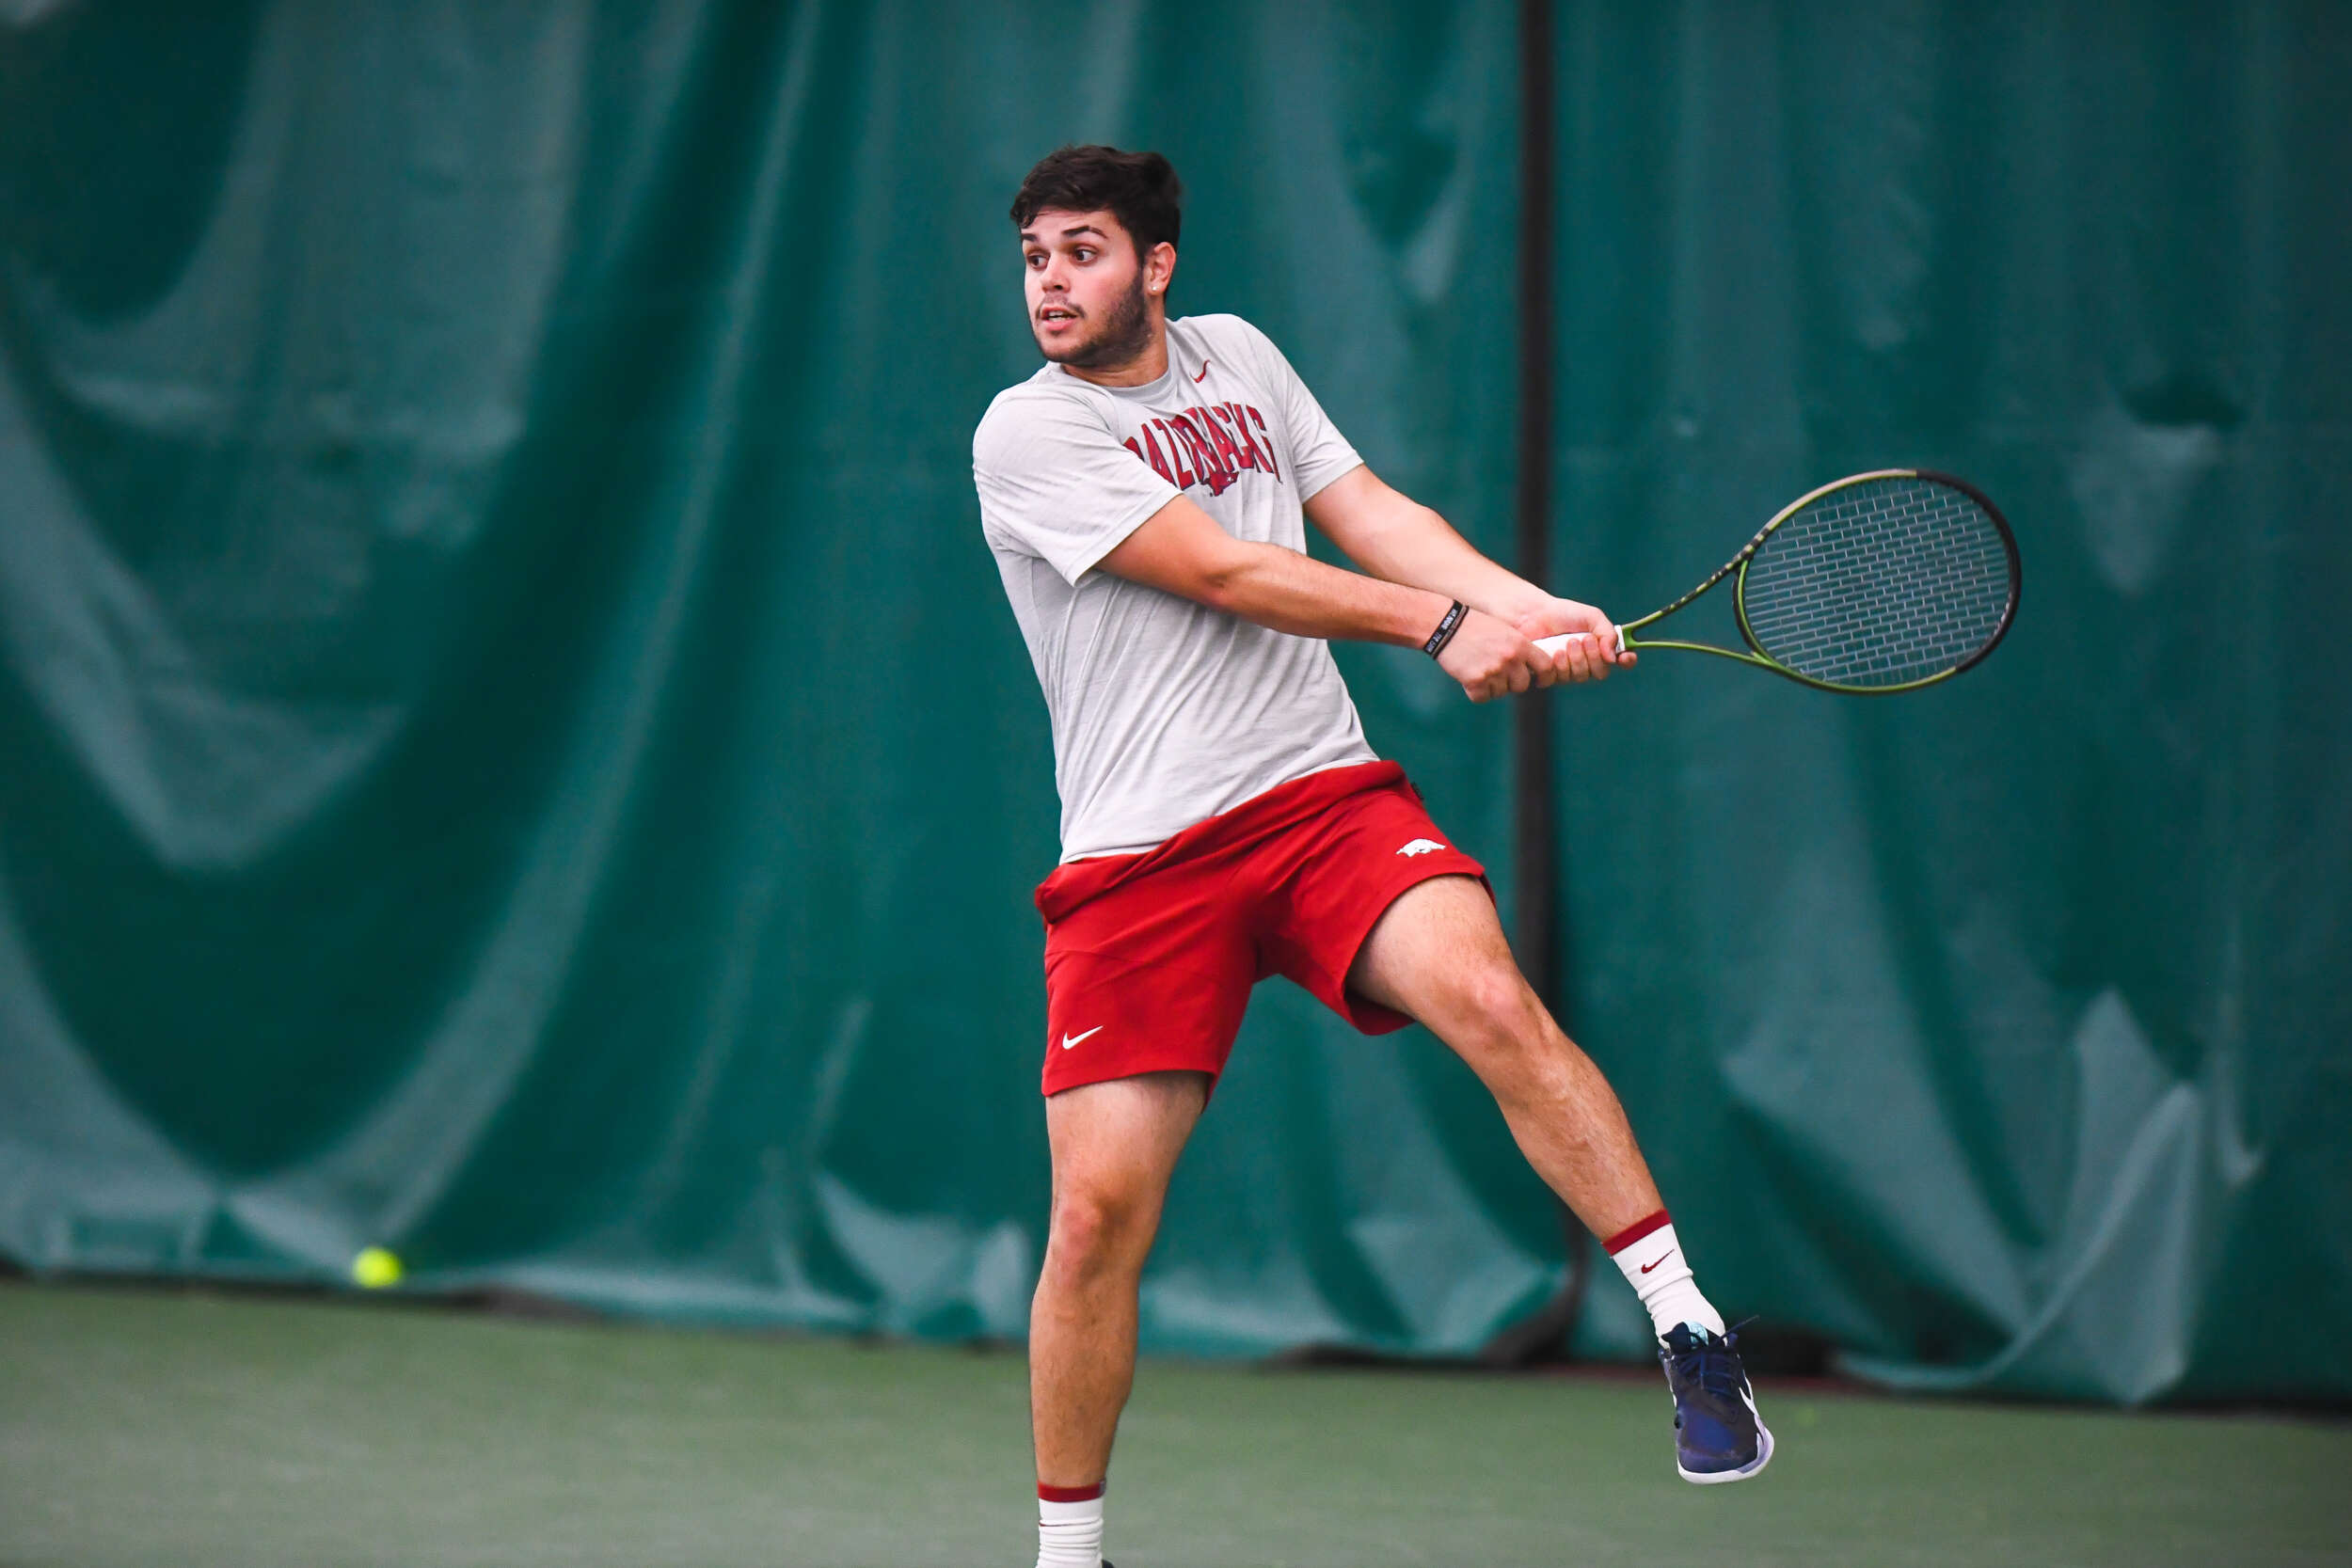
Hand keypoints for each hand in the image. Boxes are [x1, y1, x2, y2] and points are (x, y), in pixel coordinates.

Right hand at [1436, 608, 1554, 702]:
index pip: (1546, 667)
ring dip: (1491, 686)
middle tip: (1495, 671)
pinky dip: (1475, 692)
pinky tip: (1468, 676)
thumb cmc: (1474, 626)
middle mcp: (1510, 659)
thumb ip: (1519, 650)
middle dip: (1511, 683)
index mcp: (1520, 644)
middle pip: (1522, 685)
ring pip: (1500, 692)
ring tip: (1478, 667)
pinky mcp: (1475, 681)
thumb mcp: (1504, 632)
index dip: (1544, 676)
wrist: (1446, 625)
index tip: (1539, 680)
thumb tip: (1530, 672)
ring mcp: (1493, 671)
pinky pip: (1482, 697)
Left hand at [1515, 597, 1633, 682]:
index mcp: (1601, 648)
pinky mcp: (1549, 675)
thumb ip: (1607, 633)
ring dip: (1576, 659)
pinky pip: (1560, 680)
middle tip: (1584, 640)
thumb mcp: (1592, 616)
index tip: (1626, 657)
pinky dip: (1560, 666)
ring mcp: (1568, 671)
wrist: (1533, 614)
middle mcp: (1587, 662)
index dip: (1627, 661)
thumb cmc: (1563, 613)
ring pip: (1581, 677)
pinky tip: (1554, 653)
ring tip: (1567, 642)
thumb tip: (1613, 658)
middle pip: (1601, 673)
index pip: (1622, 661)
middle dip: (1594, 657)